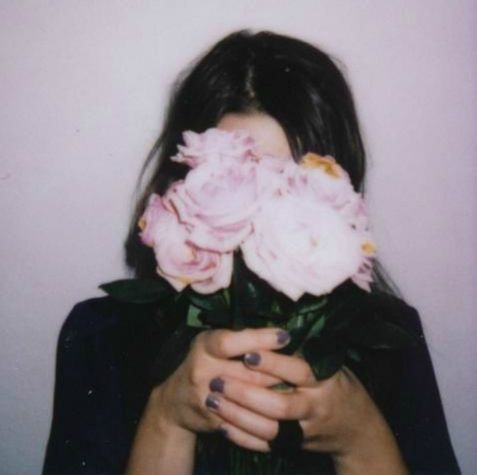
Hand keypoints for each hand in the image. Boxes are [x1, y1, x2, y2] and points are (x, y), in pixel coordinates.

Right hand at [149, 328, 288, 437]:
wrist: (175, 402)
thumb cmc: (204, 362)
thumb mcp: (212, 342)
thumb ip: (239, 338)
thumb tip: (279, 334)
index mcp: (203, 346)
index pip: (230, 342)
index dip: (258, 339)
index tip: (284, 336)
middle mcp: (201, 371)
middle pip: (247, 374)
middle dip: (277, 372)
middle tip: (301, 369)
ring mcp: (206, 399)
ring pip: (250, 400)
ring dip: (276, 395)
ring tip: (298, 390)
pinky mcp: (213, 422)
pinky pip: (245, 424)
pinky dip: (266, 419)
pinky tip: (284, 416)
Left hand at [206, 350, 407, 472]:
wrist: (356, 428)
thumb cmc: (335, 384)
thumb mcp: (329, 363)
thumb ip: (303, 352)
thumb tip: (270, 331)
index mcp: (325, 380)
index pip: (299, 370)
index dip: (273, 363)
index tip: (248, 354)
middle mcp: (316, 406)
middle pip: (281, 404)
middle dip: (247, 393)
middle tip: (218, 380)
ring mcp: (306, 430)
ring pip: (271, 429)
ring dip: (239, 416)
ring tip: (214, 401)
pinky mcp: (296, 446)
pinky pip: (267, 445)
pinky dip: (244, 438)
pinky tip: (222, 426)